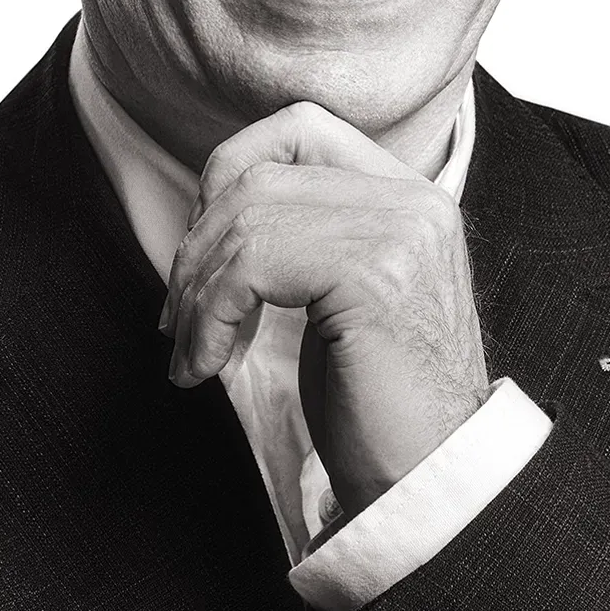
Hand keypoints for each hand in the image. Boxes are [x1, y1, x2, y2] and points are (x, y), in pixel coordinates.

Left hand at [161, 101, 487, 514]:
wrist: (431, 482)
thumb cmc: (377, 405)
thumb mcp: (339, 298)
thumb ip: (302, 237)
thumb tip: (204, 213)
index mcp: (409, 196)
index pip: (297, 129)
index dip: (228, 175)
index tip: (202, 252)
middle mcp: (413, 200)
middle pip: (259, 174)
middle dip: (196, 246)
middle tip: (179, 318)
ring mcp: (400, 231)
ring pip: (248, 218)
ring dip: (197, 293)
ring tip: (193, 352)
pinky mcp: (374, 275)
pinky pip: (251, 266)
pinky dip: (209, 317)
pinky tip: (206, 367)